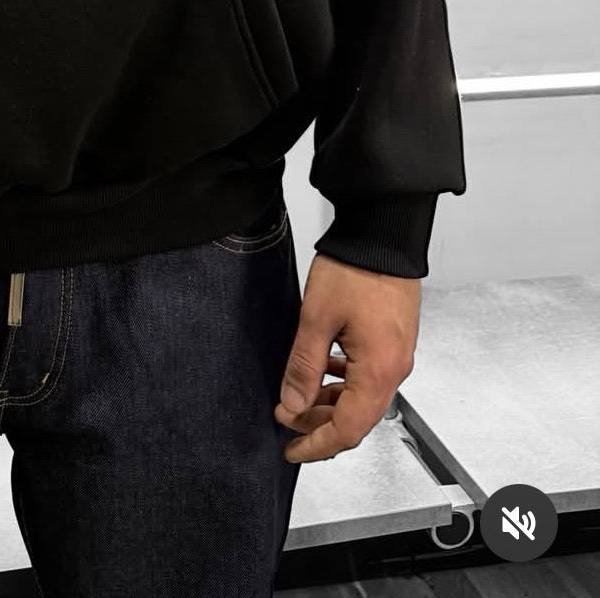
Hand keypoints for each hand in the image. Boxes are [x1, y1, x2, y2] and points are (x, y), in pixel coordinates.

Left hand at [275, 253, 418, 462]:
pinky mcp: (392, 340)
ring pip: (362, 396)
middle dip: (319, 425)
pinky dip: (342, 381)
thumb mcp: (316, 318)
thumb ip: (304, 366)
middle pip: (357, 417)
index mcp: (379, 371)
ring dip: (330, 402)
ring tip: (298, 396)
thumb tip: (292, 405)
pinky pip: (367, 375)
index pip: (348, 429)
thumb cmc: (355, 269)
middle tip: (287, 421)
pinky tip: (321, 369)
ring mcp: (396, 354)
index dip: (317, 444)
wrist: (383, 233)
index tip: (292, 451)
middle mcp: (395, 368)